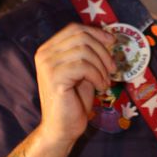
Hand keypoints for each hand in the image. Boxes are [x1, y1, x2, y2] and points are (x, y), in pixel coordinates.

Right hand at [35, 23, 115, 144]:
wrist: (62, 128)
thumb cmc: (74, 100)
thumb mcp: (83, 70)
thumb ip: (88, 53)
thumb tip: (107, 36)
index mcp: (48, 49)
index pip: (74, 28)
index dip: (96, 32)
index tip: (112, 42)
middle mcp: (44, 54)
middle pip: (81, 37)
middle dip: (102, 51)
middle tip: (112, 68)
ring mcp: (47, 65)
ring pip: (84, 51)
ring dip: (101, 66)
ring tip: (105, 81)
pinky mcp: (55, 78)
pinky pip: (84, 66)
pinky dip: (98, 76)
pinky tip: (101, 87)